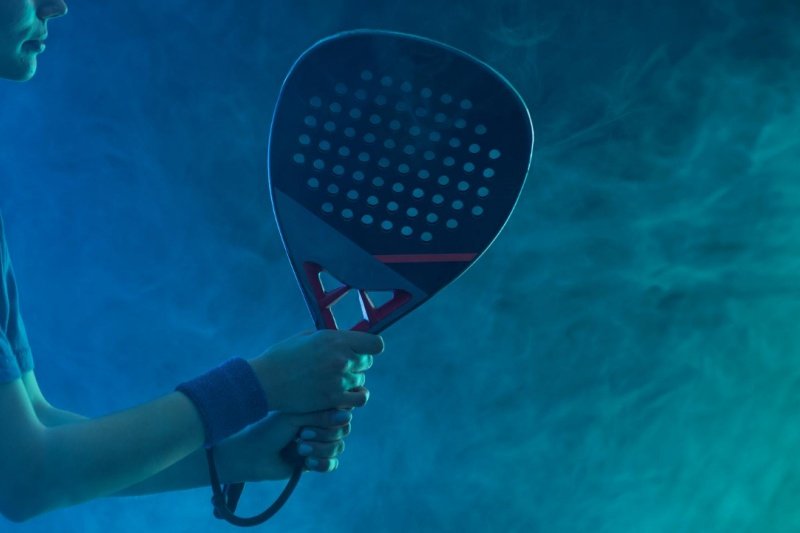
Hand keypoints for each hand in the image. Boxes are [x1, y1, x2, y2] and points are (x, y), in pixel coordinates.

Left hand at [216, 408, 354, 481]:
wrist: (251, 454)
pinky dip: (323, 463)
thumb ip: (322, 415)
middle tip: (302, 434)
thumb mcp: (296, 416)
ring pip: (338, 447)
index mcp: (315, 408)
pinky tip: (308, 462)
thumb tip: (347, 416)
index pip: (341, 409)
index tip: (312, 418)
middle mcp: (319, 424)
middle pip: (343, 429)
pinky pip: (332, 464)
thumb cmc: (269, 429)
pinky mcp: (314, 462)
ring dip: (321, 448)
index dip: (333, 416)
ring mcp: (318, 443)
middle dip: (325, 433)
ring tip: (300, 449)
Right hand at [249, 330, 383, 412]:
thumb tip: (346, 338)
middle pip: (367, 361)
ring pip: (361, 380)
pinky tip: (342, 395)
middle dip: (357, 363)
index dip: (370, 347)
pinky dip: (353, 397)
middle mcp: (340, 357)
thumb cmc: (282, 357)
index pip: (374, 344)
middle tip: (341, 367)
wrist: (265, 382)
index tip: (362, 350)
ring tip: (334, 381)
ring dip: (351, 380)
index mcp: (334, 339)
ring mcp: (338, 379)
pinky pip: (359, 398)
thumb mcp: (306, 337)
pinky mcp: (333, 398)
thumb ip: (330, 337)